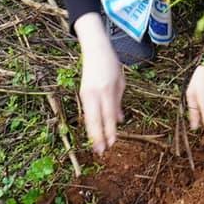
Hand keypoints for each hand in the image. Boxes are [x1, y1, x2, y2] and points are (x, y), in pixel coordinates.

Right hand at [75, 13, 124, 154]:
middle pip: (96, 120)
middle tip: (101, 152)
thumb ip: (118, 102)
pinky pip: (87, 113)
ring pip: (89, 119)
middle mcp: (95, 94)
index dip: (110, 130)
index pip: (109, 115)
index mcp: (107, 90)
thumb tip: (119, 120)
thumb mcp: (121, 82)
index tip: (112, 143)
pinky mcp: (82, 94)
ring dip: (93, 134)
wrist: (95, 50)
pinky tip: (93, 134)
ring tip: (97, 147)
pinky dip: (91, 125)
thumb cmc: (112, 65)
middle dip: (98, 137)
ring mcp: (86, 94)